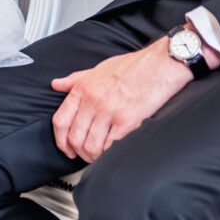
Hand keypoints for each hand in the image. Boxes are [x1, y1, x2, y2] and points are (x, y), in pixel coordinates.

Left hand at [50, 36, 216, 162]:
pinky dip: (110, 154)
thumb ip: (76, 79)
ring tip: (101, 156)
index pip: (60, 121)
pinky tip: (114, 151)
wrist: (162, 63)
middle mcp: (93, 99)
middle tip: (87, 154)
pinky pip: (110, 147)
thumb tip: (57, 85)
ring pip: (91, 146)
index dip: (61, 141)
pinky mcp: (127, 120)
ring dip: (94, 156)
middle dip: (79, 152)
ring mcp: (109, 111)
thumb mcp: (99, 68)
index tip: (67, 148)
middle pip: (74, 138)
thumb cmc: (135, 66)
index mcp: (84, 87)